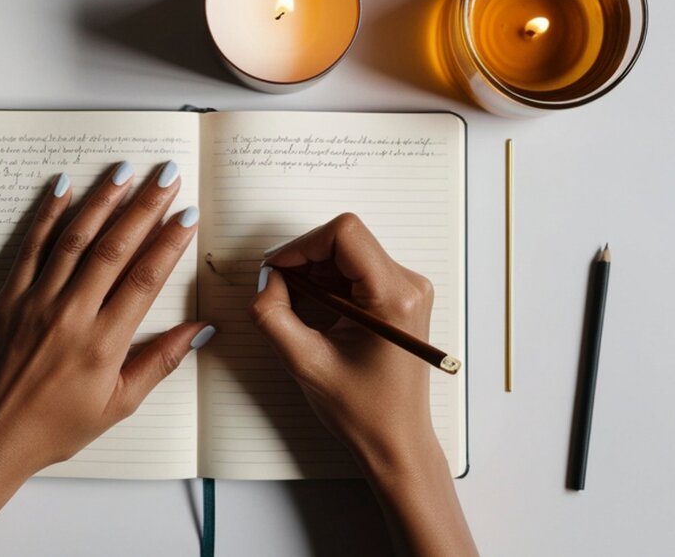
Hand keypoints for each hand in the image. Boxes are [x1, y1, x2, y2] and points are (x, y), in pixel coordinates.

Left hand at [0, 161, 210, 556]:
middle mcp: (71, 315)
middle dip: (145, 207)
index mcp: (103, 343)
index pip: (145, 279)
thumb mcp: (118, 404)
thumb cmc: (54, 427)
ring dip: (103, 201)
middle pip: (115, 248)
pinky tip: (64, 189)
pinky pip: (32, 248)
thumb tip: (199, 330)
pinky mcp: (9, 298)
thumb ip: (159, 362)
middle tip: (166, 176)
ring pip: (76, 239)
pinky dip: (49, 215)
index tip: (187, 216)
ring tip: (124, 172)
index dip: (170, 243)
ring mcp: (37, 302)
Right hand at [250, 212, 437, 471]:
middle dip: (304, 261)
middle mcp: (409, 286)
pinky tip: (317, 312)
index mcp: (394, 298)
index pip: (344, 235)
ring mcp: (407, 290)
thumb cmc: (364, 411)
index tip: (277, 270)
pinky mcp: (399, 298)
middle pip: (345, 241)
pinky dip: (328, 283)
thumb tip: (265, 281)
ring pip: (348, 253)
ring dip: (314, 273)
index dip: (301, 246)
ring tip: (298, 308)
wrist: (396, 440)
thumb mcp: (305, 362)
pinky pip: (356, 270)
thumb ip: (273, 315)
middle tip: (279, 292)